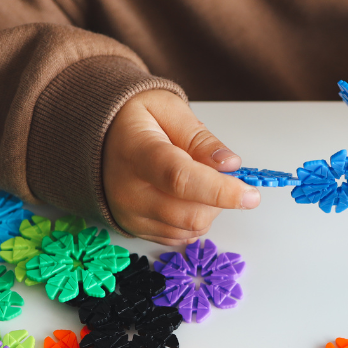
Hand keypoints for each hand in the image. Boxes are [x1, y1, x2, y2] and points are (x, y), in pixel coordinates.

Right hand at [102, 89, 257, 243]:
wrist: (96, 138)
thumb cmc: (134, 119)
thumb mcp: (169, 109)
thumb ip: (201, 138)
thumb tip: (230, 164)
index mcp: (137, 153)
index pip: (181, 179)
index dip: (220, 190)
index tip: (251, 194)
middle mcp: (128, 190)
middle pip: (189, 213)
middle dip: (221, 198)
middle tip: (222, 174)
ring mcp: (129, 214)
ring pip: (189, 229)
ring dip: (210, 210)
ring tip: (199, 181)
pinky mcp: (134, 229)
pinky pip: (178, 238)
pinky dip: (194, 222)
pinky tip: (188, 198)